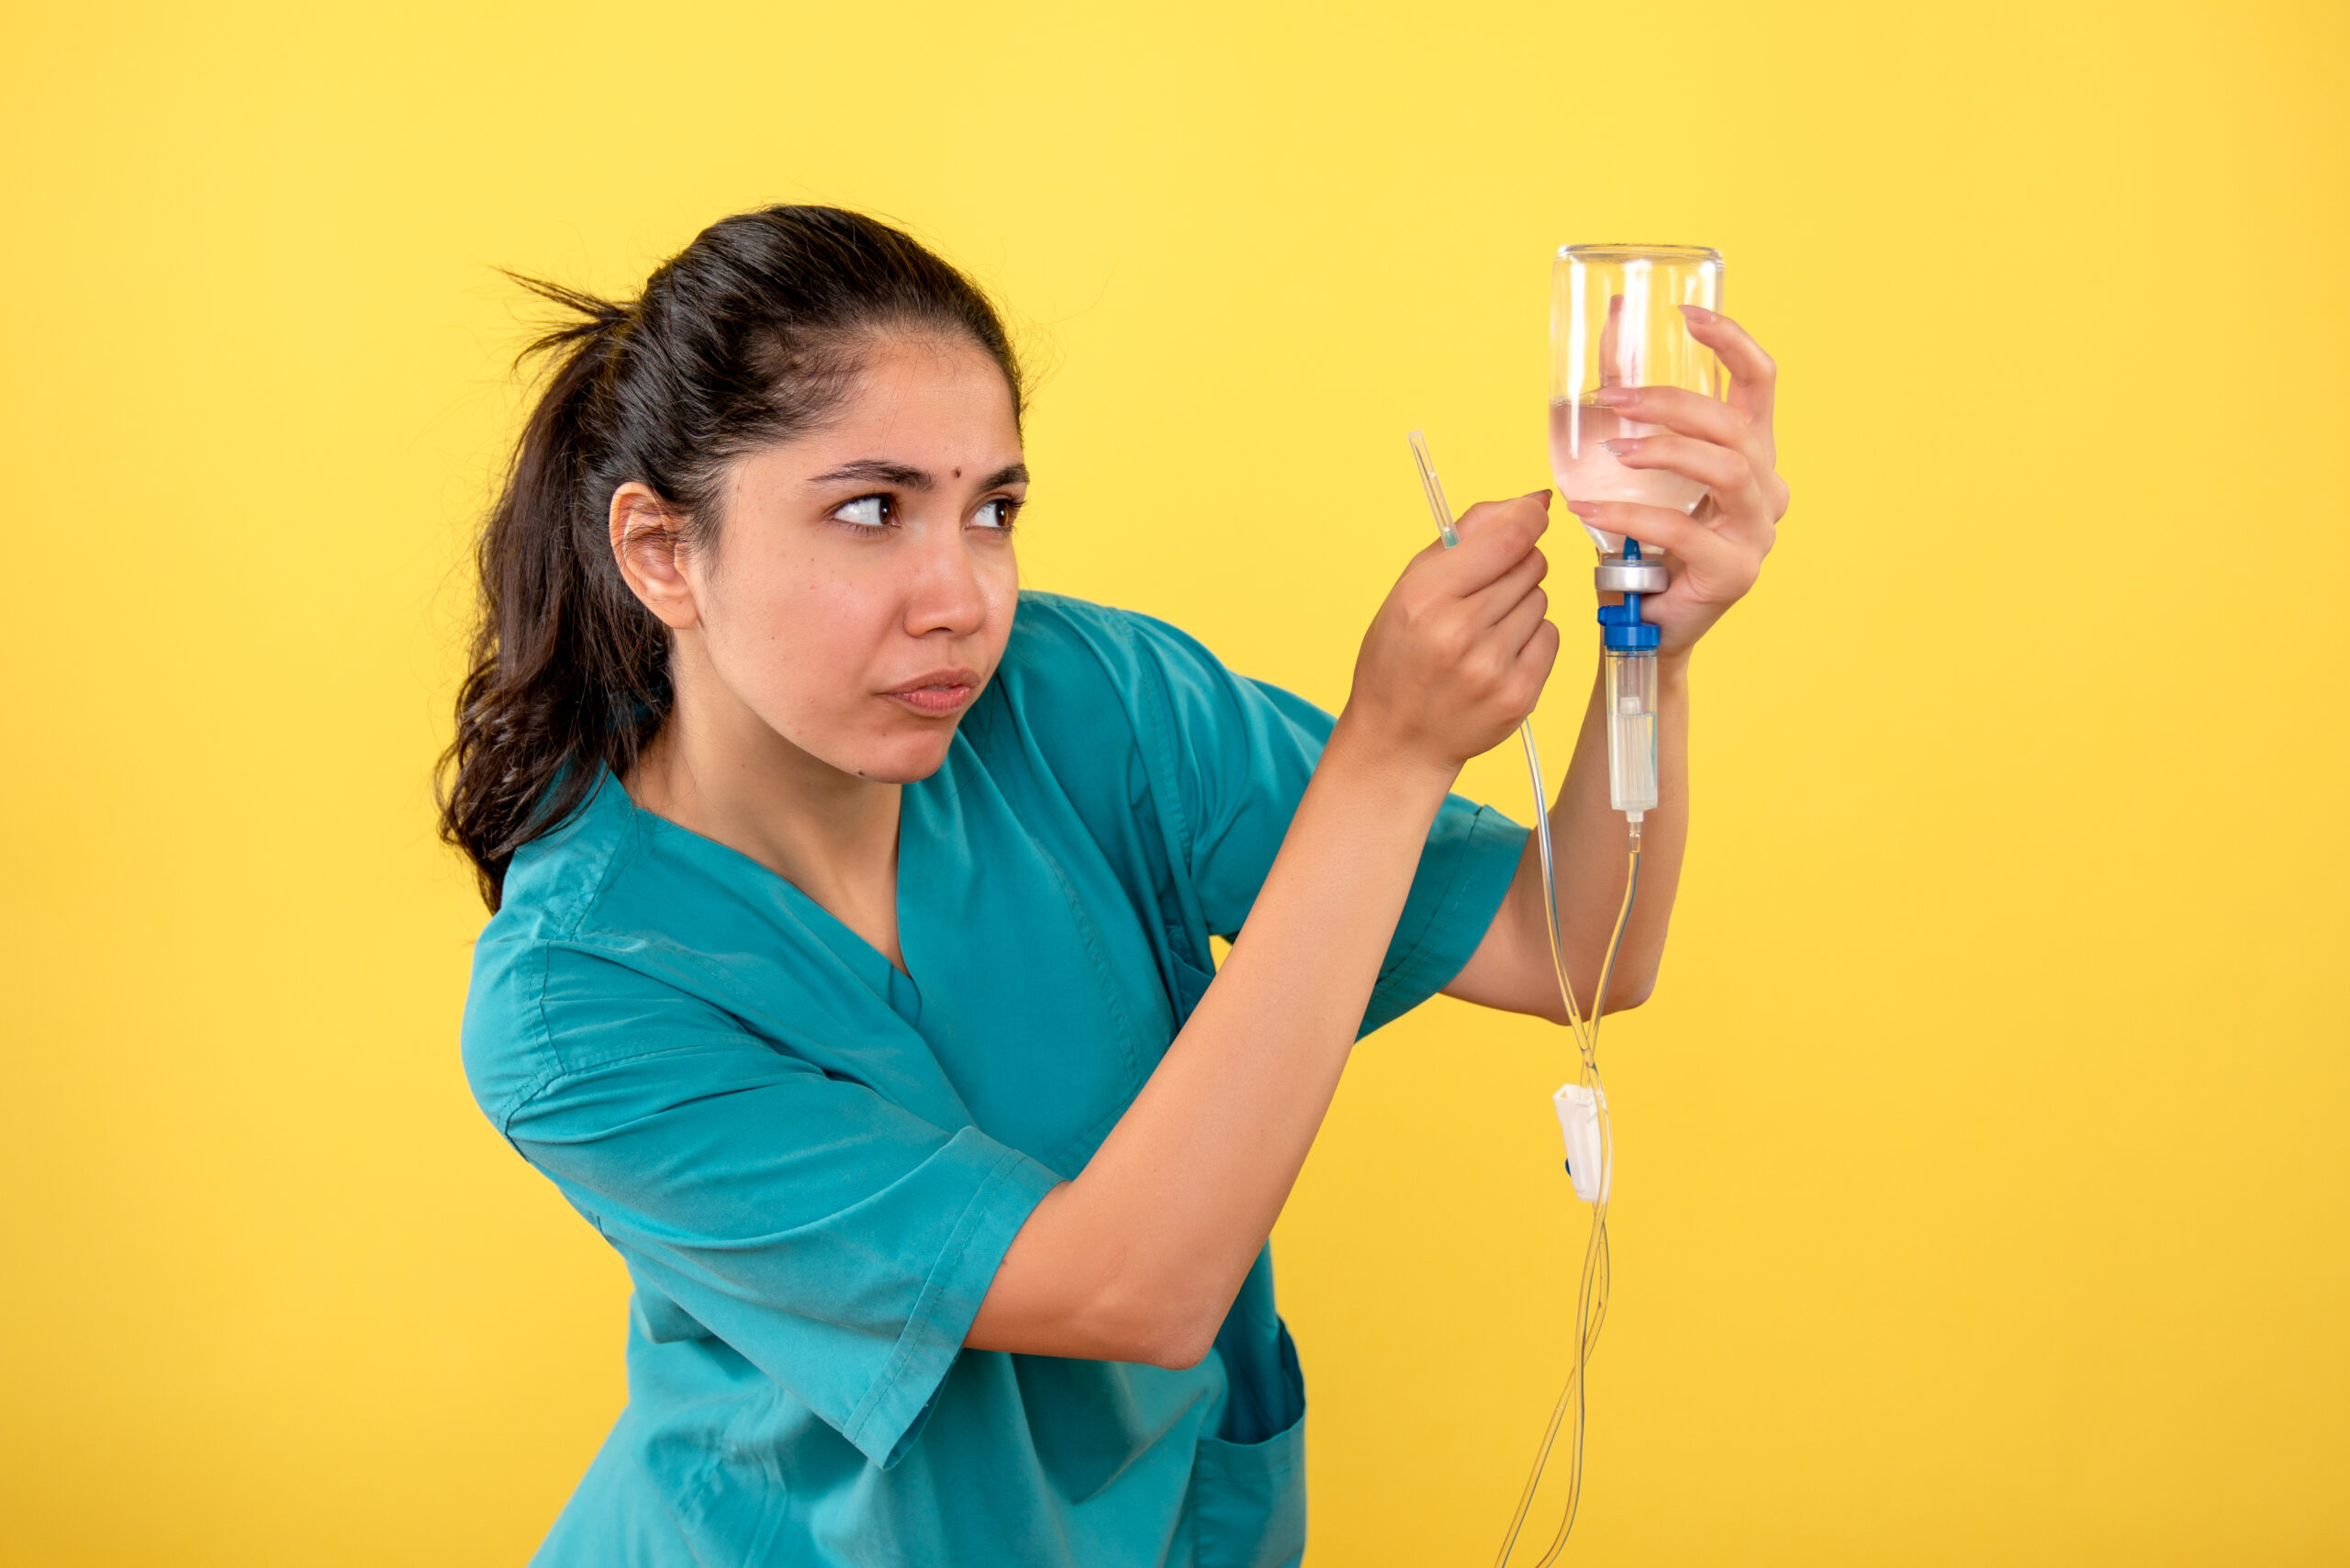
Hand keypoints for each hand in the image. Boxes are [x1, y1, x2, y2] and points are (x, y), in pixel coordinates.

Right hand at [1340, 492, 1559, 773]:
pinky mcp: (1518, 694)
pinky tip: (1499, 654)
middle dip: (1515, 567)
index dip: (1528, 518)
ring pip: (1542, 599)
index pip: (1508, 536)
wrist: (1399, 738)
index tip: (1532, 516)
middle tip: (1483, 592)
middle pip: (1531, 564)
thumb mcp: (1409, 587)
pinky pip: (1550, 636)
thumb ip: (1465, 536)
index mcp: (1424, 596)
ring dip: (1522, 605)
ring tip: (1484, 631)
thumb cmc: (1401, 655)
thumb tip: (1530, 501)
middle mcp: (1458, 631)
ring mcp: (1492, 667)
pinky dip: (1532, 638)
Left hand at [1566, 306, 1787, 656]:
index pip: (1760, 382)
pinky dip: (1634, 516)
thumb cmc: (1642, 541)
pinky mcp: (1735, 572)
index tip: (1686, 315)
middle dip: (1671, 403)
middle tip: (1613, 399)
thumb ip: (1630, 402)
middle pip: (1734, 424)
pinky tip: (1592, 513)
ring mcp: (1756, 532)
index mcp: (1751, 453)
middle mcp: (1766, 488)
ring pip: (1726, 470)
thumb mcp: (1637, 466)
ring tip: (1614, 451)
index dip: (1732, 342)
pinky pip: (1686, 530)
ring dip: (1665, 450)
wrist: (1645, 625)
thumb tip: (1610, 323)